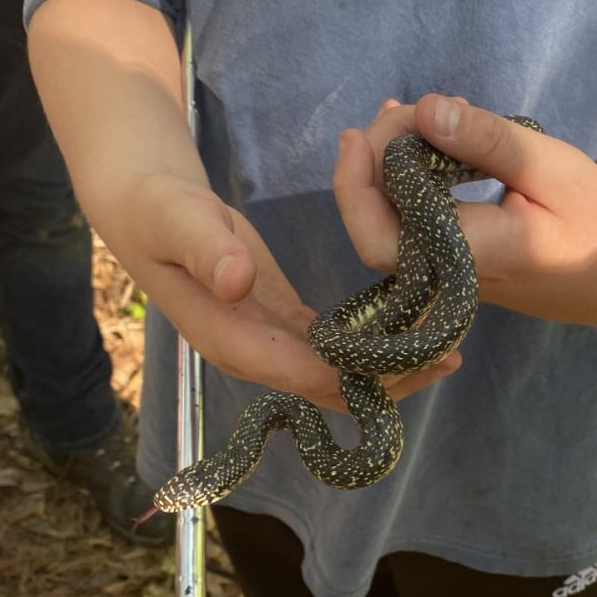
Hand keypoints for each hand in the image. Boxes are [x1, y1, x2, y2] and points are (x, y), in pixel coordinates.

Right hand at [111, 173, 459, 410]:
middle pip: (329, 387)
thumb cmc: (159, 211)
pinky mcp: (283, 323)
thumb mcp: (176, 219)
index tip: (416, 362)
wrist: (147, 209)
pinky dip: (369, 345)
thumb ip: (206, 250)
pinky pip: (332, 348)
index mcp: (232, 339)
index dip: (361, 375)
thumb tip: (238, 282)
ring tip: (444, 348)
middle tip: (449, 357)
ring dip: (387, 368)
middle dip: (388, 382)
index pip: (305, 373)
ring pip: (336, 374)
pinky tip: (407, 330)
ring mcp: (269, 342)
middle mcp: (254, 353)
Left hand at [335, 94, 596, 323]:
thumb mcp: (553, 169)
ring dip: (386, 167)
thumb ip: (489, 143)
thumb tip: (424, 110)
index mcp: (469, 257)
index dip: (353, 188)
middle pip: (375, 227)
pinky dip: (409, 177)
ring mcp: (446, 273)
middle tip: (398, 109)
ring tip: (405, 113)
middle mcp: (446, 275)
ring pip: (392, 223)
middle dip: (371, 164)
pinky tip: (422, 138)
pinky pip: (414, 222)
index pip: (381, 237)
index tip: (358, 132)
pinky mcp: (453, 262)